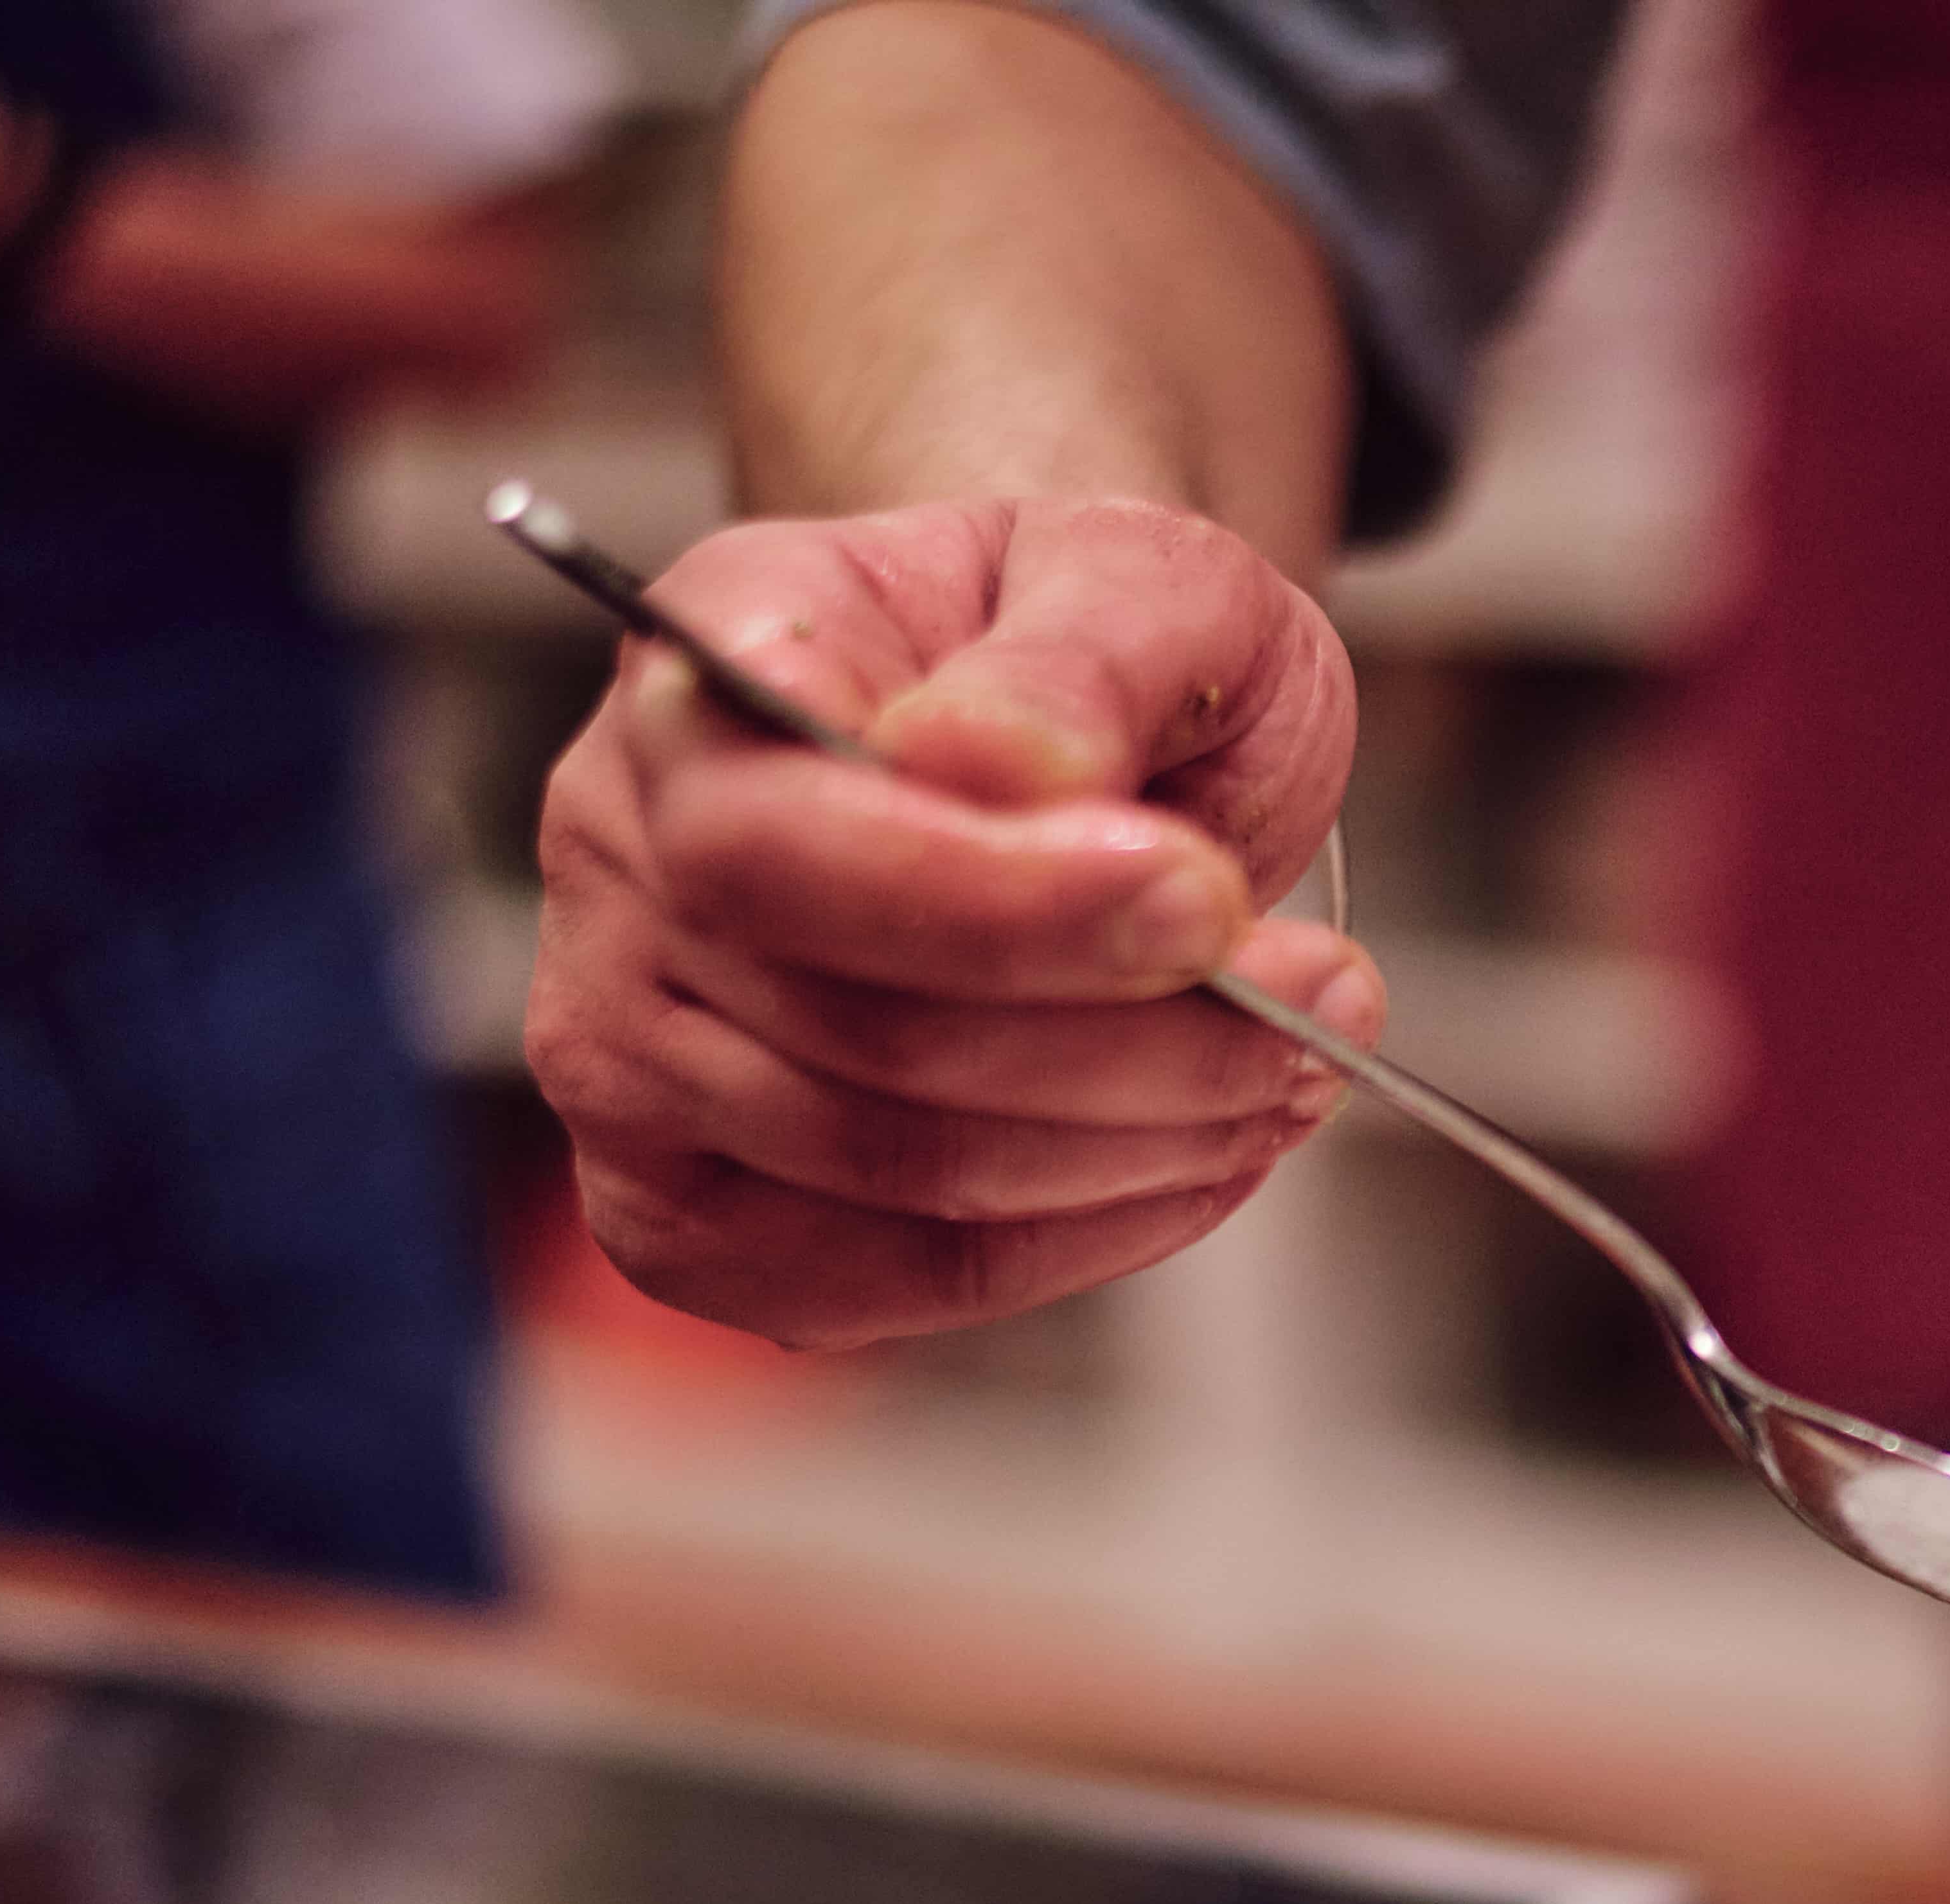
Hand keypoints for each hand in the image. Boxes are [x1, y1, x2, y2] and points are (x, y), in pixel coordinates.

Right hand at [526, 495, 1372, 1347]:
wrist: (1063, 732)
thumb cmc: (1089, 651)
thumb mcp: (1142, 578)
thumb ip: (1081, 654)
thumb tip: (993, 763)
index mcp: (700, 665)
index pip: (779, 845)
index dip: (1004, 906)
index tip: (1210, 900)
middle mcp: (621, 855)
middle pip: (866, 1038)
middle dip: (1142, 1042)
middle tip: (1328, 996)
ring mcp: (629, 1052)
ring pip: (905, 1175)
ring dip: (1149, 1141)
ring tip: (1294, 1064)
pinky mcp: (697, 1214)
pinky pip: (902, 1281)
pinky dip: (1090, 1236)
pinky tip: (1199, 1152)